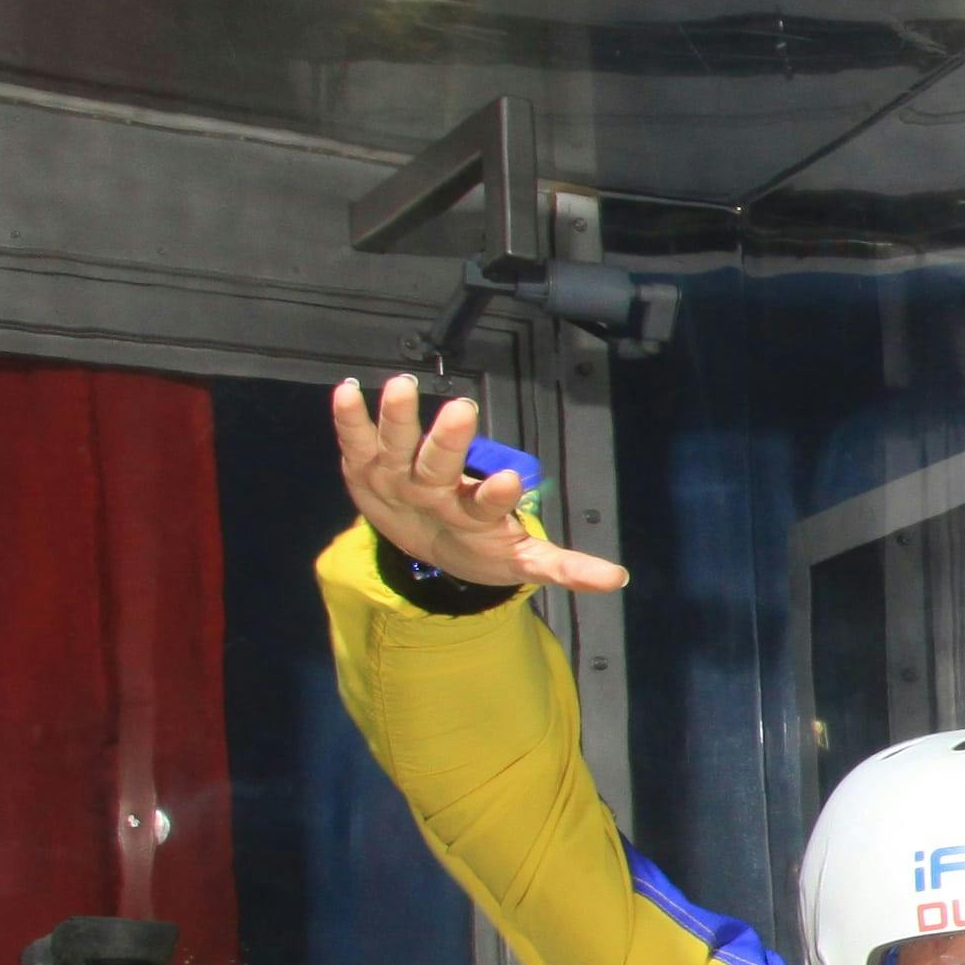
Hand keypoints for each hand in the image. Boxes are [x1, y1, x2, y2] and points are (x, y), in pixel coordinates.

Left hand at [328, 376, 629, 592]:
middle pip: (436, 472)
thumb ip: (564, 567)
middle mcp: (431, 502)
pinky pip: (355, 444)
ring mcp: (394, 486)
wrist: (420, 553)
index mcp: (472, 522)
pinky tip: (346, 389)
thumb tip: (619, 579)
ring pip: (393, 453)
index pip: (485, 510)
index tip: (511, 480)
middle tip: (461, 410)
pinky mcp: (367, 472)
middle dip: (447, 443)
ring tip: (400, 386)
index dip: (495, 497)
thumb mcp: (521, 561)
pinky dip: (348, 420)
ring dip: (395, 421)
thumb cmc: (478, 544)